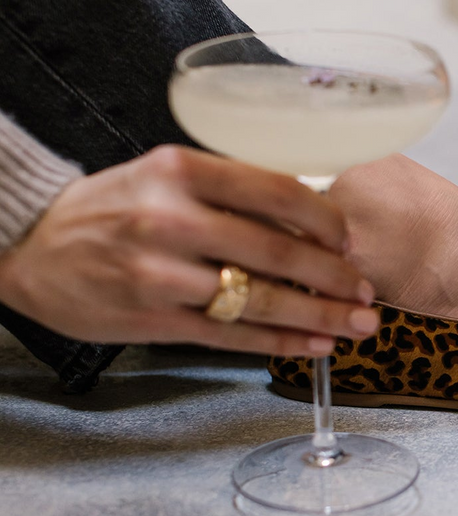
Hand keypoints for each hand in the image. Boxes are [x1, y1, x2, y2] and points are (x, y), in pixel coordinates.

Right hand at [0, 145, 378, 355]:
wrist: (30, 245)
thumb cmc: (109, 207)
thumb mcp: (162, 173)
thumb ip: (227, 189)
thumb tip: (306, 215)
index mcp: (181, 169)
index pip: (276, 190)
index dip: (325, 219)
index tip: (348, 239)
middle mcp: (172, 218)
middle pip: (277, 250)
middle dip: (334, 277)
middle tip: (366, 292)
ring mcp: (162, 273)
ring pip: (260, 298)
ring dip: (318, 316)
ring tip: (356, 326)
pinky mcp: (155, 320)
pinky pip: (231, 334)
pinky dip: (279, 342)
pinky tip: (312, 345)